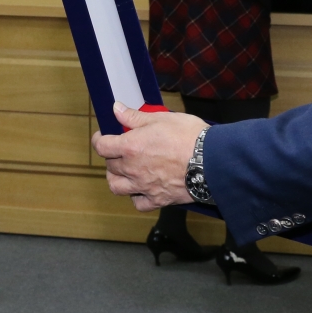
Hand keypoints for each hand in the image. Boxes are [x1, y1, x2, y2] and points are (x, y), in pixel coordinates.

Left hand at [91, 103, 206, 210]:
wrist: (212, 161)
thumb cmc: (189, 137)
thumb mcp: (161, 118)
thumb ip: (135, 116)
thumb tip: (116, 109)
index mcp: (130, 147)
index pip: (101, 146)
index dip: (99, 140)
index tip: (103, 136)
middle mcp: (133, 169)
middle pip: (110, 165)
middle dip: (112, 156)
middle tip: (121, 150)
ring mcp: (144, 186)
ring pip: (116, 187)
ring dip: (116, 178)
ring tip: (124, 171)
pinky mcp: (158, 199)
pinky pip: (138, 203)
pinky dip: (136, 197)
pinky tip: (142, 188)